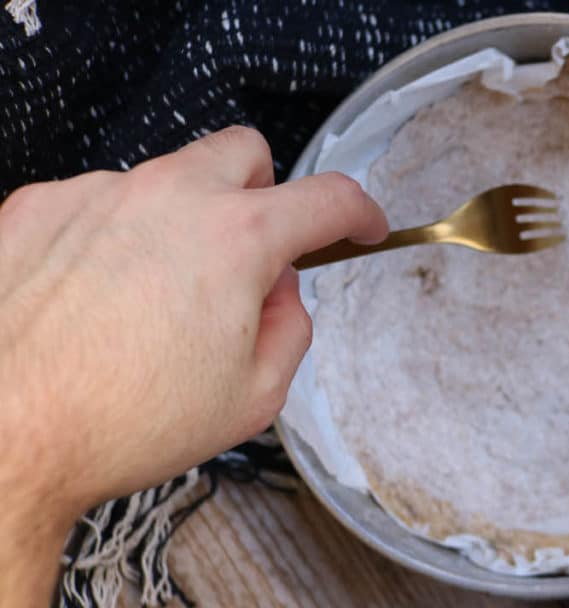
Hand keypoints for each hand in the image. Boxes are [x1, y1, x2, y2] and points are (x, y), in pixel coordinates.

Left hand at [0, 127, 386, 603]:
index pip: (327, 196)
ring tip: (155, 299)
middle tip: (253, 250)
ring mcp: (98, 193)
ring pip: (167, 179)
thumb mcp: (253, 397)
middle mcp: (169, 196)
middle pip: (245, 151)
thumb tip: (280, 296)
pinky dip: (115, 236)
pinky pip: (100, 201)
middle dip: (266, 192)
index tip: (360, 225)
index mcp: (236, 238)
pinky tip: (97, 296)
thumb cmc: (118, 421)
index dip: (358, 211)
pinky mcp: (39, 207)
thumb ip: (291, 331)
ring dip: (182, 221)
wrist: (4, 434)